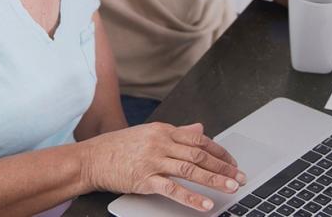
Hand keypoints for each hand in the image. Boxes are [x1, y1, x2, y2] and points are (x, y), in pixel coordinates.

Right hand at [80, 122, 245, 211]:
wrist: (91, 158)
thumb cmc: (118, 147)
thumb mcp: (149, 133)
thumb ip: (176, 132)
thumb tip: (200, 128)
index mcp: (164, 130)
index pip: (199, 140)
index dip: (219, 151)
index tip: (232, 161)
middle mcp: (161, 143)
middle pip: (200, 155)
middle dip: (223, 166)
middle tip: (240, 176)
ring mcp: (154, 161)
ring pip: (191, 170)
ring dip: (214, 179)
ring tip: (231, 187)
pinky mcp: (145, 180)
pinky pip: (173, 189)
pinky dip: (191, 198)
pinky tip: (205, 204)